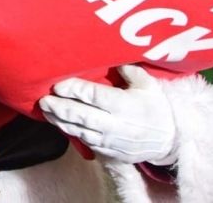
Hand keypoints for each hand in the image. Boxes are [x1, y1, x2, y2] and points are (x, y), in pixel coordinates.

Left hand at [38, 65, 178, 165]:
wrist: (169, 141)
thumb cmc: (157, 108)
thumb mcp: (149, 85)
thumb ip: (130, 71)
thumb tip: (113, 60)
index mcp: (125, 105)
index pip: (94, 96)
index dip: (75, 90)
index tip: (58, 85)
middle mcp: (116, 125)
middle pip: (82, 116)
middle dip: (60, 107)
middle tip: (43, 99)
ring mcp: (111, 141)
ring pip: (80, 131)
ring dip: (60, 121)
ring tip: (45, 111)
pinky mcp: (109, 152)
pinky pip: (86, 142)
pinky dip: (71, 133)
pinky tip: (59, 123)